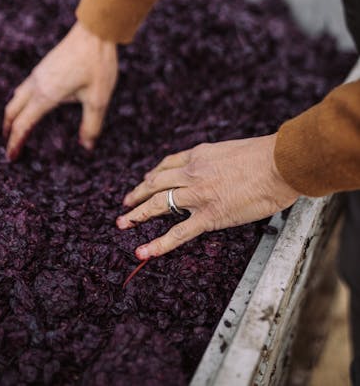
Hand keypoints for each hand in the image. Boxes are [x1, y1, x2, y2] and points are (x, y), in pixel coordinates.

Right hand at [3, 21, 117, 159]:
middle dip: (8, 130)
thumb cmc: (97, 64)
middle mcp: (37, 84)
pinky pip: (25, 87)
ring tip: (15, 127)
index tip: (11, 157)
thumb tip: (86, 146)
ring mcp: (39, 73)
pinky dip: (20, 101)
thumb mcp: (98, 98)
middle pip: (13, 110)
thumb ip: (91, 125)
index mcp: (46, 95)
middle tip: (9, 146)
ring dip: (13, 114)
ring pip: (17, 97)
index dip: (15, 142)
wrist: (94, 31)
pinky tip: (30, 102)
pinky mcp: (44, 65)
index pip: (23, 124)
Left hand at [116, 134, 299, 259]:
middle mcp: (192, 172)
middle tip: (125, 203)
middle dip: (138, 194)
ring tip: (122, 224)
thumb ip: (219, 160)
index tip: (145, 180)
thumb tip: (221, 169)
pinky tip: (144, 252)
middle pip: (156, 183)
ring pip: (159, 204)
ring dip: (137, 214)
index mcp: (199, 154)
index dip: (153, 174)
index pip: (168, 164)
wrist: (278, 163)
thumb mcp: (232, 149)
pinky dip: (158, 244)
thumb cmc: (265, 156)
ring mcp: (198, 195)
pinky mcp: (209, 216)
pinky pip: (178, 233)